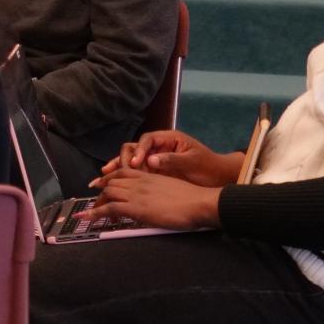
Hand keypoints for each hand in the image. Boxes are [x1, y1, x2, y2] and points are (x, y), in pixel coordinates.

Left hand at [92, 167, 222, 229]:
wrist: (199, 203)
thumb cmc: (193, 198)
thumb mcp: (172, 189)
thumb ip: (159, 190)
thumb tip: (155, 199)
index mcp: (149, 176)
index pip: (122, 172)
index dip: (109, 178)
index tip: (101, 184)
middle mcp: (140, 182)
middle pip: (112, 183)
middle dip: (101, 192)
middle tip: (96, 204)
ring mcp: (136, 194)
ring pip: (108, 193)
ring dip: (97, 203)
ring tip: (90, 214)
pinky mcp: (136, 208)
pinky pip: (109, 208)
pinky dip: (95, 213)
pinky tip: (86, 218)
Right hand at [96, 129, 243, 188]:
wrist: (219, 178)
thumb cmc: (208, 167)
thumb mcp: (192, 162)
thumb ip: (171, 160)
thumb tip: (151, 160)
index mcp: (169, 139)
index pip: (147, 140)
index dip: (139, 151)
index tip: (136, 164)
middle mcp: (159, 146)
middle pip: (135, 148)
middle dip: (123, 159)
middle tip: (115, 172)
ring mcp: (155, 158)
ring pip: (132, 159)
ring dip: (118, 167)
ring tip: (104, 177)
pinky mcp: (154, 170)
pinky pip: (136, 171)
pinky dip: (124, 177)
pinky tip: (114, 184)